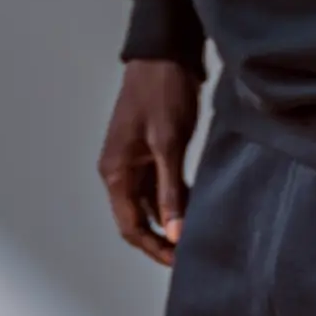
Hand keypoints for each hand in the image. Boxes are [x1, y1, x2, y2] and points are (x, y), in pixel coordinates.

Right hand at [99, 60, 200, 264]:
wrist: (165, 55)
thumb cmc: (161, 92)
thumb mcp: (168, 143)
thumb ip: (171, 190)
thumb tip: (173, 232)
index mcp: (115, 172)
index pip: (130, 226)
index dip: (153, 247)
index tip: (178, 261)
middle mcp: (120, 171)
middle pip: (138, 219)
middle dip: (163, 238)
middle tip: (191, 253)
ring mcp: (136, 162)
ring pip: (151, 204)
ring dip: (171, 220)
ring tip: (198, 234)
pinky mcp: (152, 152)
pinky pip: (161, 186)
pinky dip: (177, 199)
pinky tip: (199, 207)